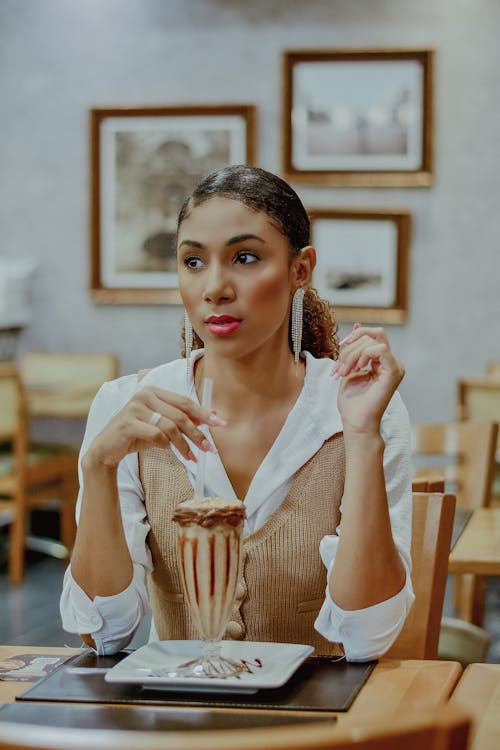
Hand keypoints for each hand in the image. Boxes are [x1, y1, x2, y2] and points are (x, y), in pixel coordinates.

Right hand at [83, 386, 225, 468]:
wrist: (107, 449)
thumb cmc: (137, 435)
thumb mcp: (162, 426)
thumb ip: (183, 419)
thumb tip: (213, 414)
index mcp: (154, 391)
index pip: (184, 401)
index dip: (203, 413)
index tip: (220, 424)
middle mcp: (144, 395)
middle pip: (180, 414)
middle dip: (198, 432)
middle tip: (209, 448)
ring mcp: (134, 407)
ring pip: (170, 426)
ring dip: (185, 444)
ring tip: (192, 457)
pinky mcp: (127, 423)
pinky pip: (156, 435)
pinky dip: (167, 446)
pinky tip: (171, 452)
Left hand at [332, 324, 404, 434]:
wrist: (356, 422)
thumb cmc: (352, 402)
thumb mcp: (349, 368)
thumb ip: (353, 348)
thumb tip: (357, 325)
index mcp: (382, 361)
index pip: (373, 335)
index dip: (356, 336)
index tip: (341, 346)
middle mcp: (391, 362)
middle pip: (372, 336)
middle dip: (350, 349)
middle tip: (339, 368)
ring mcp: (395, 367)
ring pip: (373, 342)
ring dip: (352, 355)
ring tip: (344, 372)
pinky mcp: (394, 372)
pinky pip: (381, 350)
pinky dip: (365, 355)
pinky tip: (358, 369)